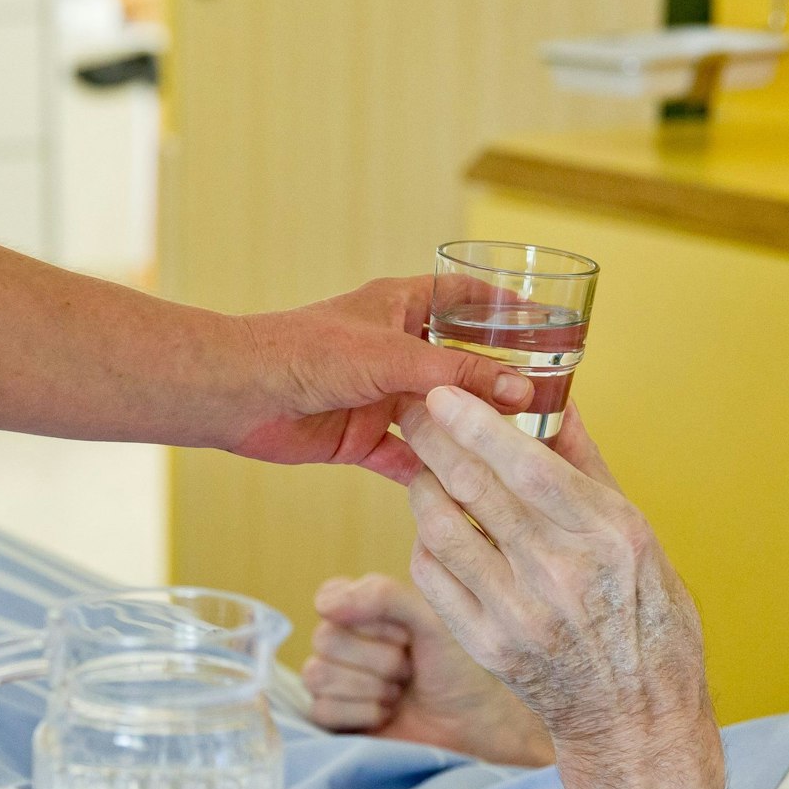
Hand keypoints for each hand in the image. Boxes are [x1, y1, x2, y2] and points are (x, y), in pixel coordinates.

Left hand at [231, 278, 533, 483]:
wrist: (239, 394)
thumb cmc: (306, 352)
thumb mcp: (395, 357)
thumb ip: (459, 376)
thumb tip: (522, 391)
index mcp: (401, 307)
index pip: (465, 297)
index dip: (505, 306)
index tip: (549, 322)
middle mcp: (394, 350)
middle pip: (459, 365)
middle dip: (497, 383)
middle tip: (548, 403)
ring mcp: (378, 396)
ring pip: (438, 416)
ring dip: (469, 434)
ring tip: (518, 453)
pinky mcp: (361, 437)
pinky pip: (407, 458)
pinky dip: (432, 473)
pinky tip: (468, 491)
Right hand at [303, 573, 551, 766]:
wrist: (473, 725)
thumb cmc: (457, 668)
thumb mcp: (431, 620)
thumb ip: (384, 596)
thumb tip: (324, 605)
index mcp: (362, 609)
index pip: (330, 599)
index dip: (368, 620)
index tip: (405, 634)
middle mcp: (343, 642)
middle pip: (324, 640)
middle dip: (378, 659)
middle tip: (408, 668)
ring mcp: (335, 681)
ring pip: (318, 675)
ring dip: (372, 688)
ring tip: (400, 692)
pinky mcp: (333, 718)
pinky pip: (321, 710)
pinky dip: (362, 714)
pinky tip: (386, 714)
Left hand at [398, 387, 714, 780]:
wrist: (635, 716)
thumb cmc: (647, 618)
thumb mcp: (640, 535)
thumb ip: (589, 467)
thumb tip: (558, 400)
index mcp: (610, 536)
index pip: (528, 465)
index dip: (477, 424)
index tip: (444, 392)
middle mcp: (562, 573)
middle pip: (475, 488)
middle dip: (433, 438)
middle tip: (412, 409)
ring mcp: (520, 614)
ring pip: (441, 529)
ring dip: (423, 487)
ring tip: (424, 469)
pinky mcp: (487, 646)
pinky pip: (433, 577)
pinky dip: (426, 542)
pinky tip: (434, 526)